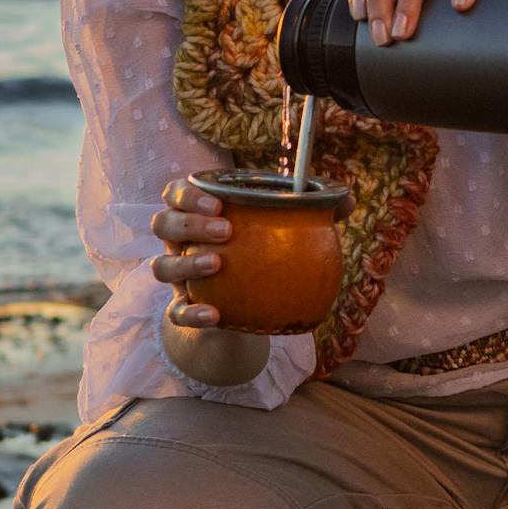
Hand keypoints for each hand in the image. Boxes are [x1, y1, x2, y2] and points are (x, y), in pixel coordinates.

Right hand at [149, 177, 357, 328]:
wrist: (243, 308)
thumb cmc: (261, 255)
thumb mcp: (281, 233)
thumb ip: (311, 214)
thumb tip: (346, 200)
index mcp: (198, 214)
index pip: (177, 192)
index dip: (190, 194)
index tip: (220, 203)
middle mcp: (180, 242)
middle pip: (164, 223)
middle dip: (190, 222)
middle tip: (226, 229)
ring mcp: (178, 278)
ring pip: (161, 266)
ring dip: (186, 263)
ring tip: (217, 264)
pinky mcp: (183, 310)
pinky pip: (177, 313)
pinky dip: (192, 314)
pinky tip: (215, 316)